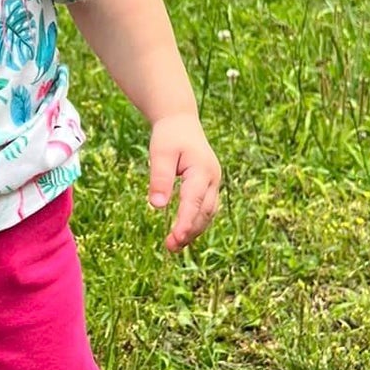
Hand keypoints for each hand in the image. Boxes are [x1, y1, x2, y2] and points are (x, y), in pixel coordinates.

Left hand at [147, 114, 220, 252]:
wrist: (180, 121)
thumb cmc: (169, 136)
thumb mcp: (160, 154)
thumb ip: (159, 179)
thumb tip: (156, 206)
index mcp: (202, 170)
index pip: (194, 202)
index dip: (185, 222)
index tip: (175, 238)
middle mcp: (213, 178)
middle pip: (205, 212)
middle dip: (189, 231)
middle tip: (170, 247)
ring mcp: (214, 182)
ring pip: (208, 213)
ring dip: (193, 230)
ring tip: (173, 245)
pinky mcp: (209, 186)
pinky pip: (206, 208)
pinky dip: (196, 222)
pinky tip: (182, 233)